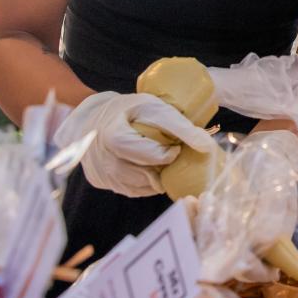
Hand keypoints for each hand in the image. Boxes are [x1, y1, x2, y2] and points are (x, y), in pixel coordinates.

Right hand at [57, 92, 212, 197]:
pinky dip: (144, 182)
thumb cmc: (127, 111)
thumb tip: (206, 146)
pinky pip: (132, 190)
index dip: (170, 153)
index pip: (154, 156)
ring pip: (142, 187)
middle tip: (169, 155)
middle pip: (149, 175)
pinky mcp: (101, 182)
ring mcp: (102, 174)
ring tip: (158, 160)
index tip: (175, 147)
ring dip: (156, 176)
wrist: (91, 119)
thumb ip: (179, 125)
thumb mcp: (152, 107)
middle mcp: (105, 160)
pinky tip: (147, 168)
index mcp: (115, 138)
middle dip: (164, 167)